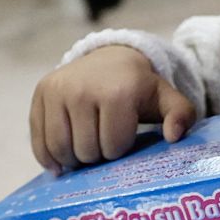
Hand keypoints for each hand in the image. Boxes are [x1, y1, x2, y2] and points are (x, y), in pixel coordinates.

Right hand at [30, 45, 198, 171]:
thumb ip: (181, 115)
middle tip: (104, 143)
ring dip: (74, 158)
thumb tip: (174, 136)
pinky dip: (48, 157)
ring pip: (60, 149)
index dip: (120, 150)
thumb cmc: (139, 88)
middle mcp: (83, 89)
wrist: (110, 58)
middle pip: (86, 151)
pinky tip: (60, 161)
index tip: (124, 137)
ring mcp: (58, 90)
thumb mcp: (166, 99)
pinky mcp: (41, 93)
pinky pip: (39, 141)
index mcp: (117, 92)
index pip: (112, 147)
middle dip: (97, 155)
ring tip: (86, 149)